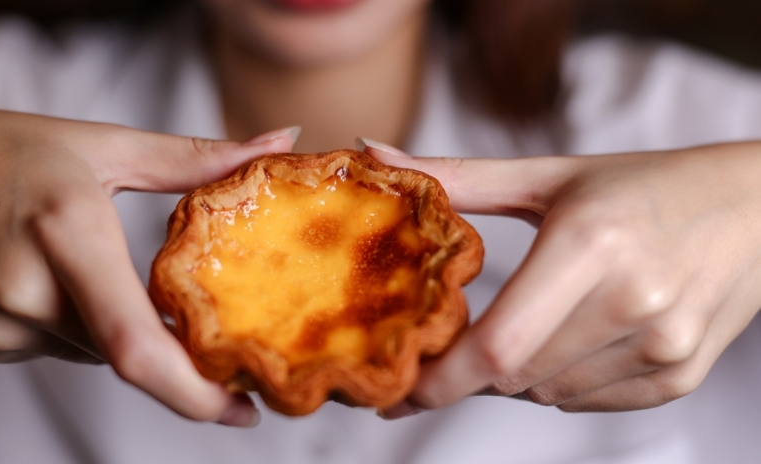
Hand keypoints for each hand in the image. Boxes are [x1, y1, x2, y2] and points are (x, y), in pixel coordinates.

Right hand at [0, 83, 298, 426]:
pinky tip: (56, 276)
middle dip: (169, 347)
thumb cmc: (1, 148)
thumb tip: (280, 142)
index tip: (244, 407)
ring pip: (94, 351)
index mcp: (66, 233)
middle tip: (199, 326)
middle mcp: (25, 291)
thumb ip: (198, 158)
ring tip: (96, 264)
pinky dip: (79, 324)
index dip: (195, 392)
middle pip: (125, 350)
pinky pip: (57, 347)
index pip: (134, 343)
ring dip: (119, 326)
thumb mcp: (104, 144)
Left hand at [358, 138, 760, 414]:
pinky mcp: (680, 375)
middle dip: (470, 369)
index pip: (496, 346)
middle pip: (513, 376)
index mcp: (589, 245)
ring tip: (531, 319)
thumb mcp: (547, 176)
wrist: (753, 208)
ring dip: (517, 372)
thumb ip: (456, 176)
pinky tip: (573, 336)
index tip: (398, 389)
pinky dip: (560, 380)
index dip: (438, 380)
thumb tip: (370, 151)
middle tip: (454, 343)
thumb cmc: (642, 186)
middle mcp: (633, 300)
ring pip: (546, 393)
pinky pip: (587, 402)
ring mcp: (663, 344)